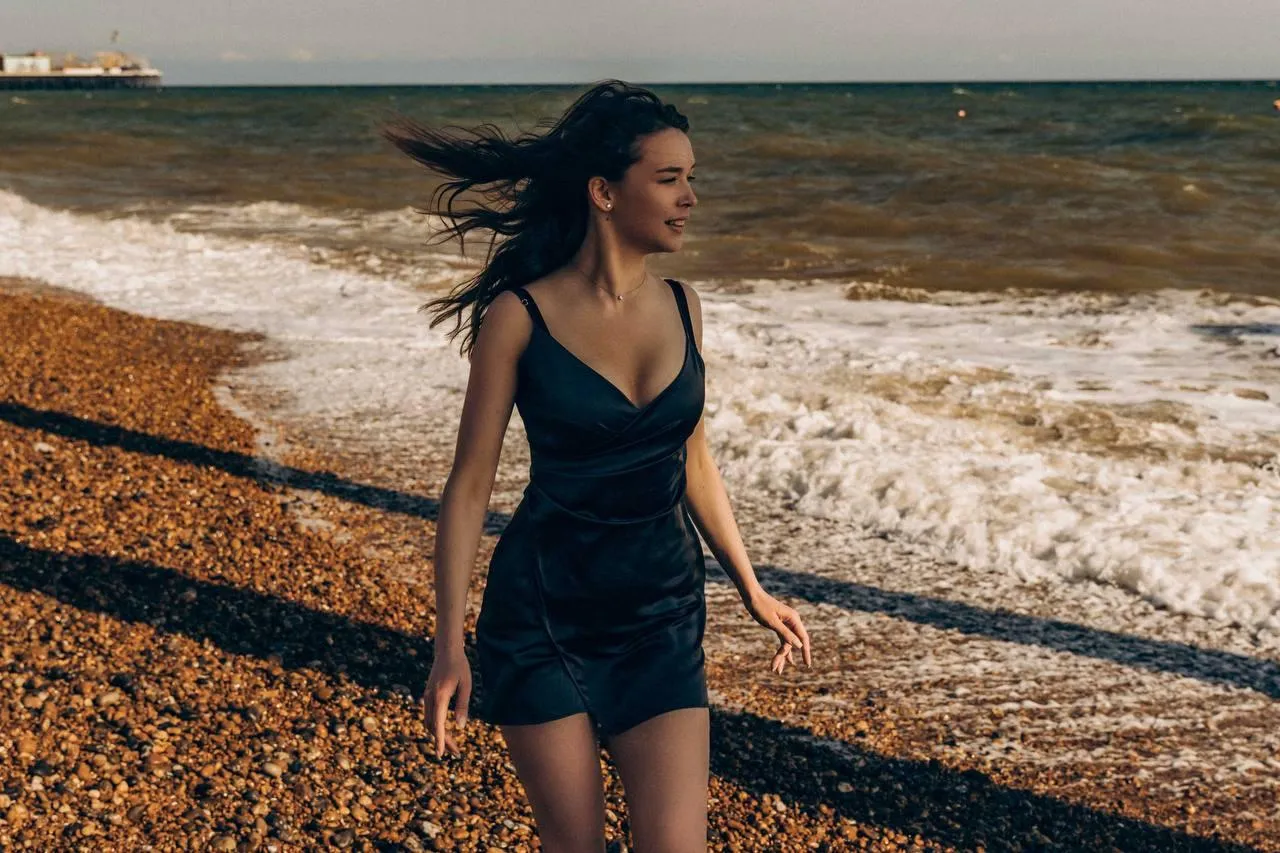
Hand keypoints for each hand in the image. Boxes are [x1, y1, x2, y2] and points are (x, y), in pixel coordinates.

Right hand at [422, 643, 471, 758]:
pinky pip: (429, 716)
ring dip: (439, 735)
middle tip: (456, 753)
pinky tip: (445, 731)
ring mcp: (426, 697)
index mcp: (440, 696)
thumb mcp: (466, 686)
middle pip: (433, 727)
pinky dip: (435, 727)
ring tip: (452, 746)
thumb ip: (462, 706)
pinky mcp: (428, 696)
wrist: (446, 651)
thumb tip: (461, 727)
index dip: (440, 740)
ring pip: (429, 723)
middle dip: (443, 741)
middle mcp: (430, 698)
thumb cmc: (460, 667)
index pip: (438, 724)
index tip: (441, 754)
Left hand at [743, 588, 811, 673]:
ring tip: (777, 670)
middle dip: (785, 657)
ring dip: (782, 655)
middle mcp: (792, 621)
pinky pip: (783, 639)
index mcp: (793, 619)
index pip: (803, 638)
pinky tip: (782, 660)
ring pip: (787, 643)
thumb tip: (799, 646)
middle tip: (777, 671)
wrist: (751, 595)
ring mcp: (786, 623)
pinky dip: (781, 649)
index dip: (806, 652)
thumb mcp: (772, 622)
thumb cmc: (761, 607)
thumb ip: (786, 634)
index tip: (807, 665)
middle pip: (793, 643)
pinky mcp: (779, 624)